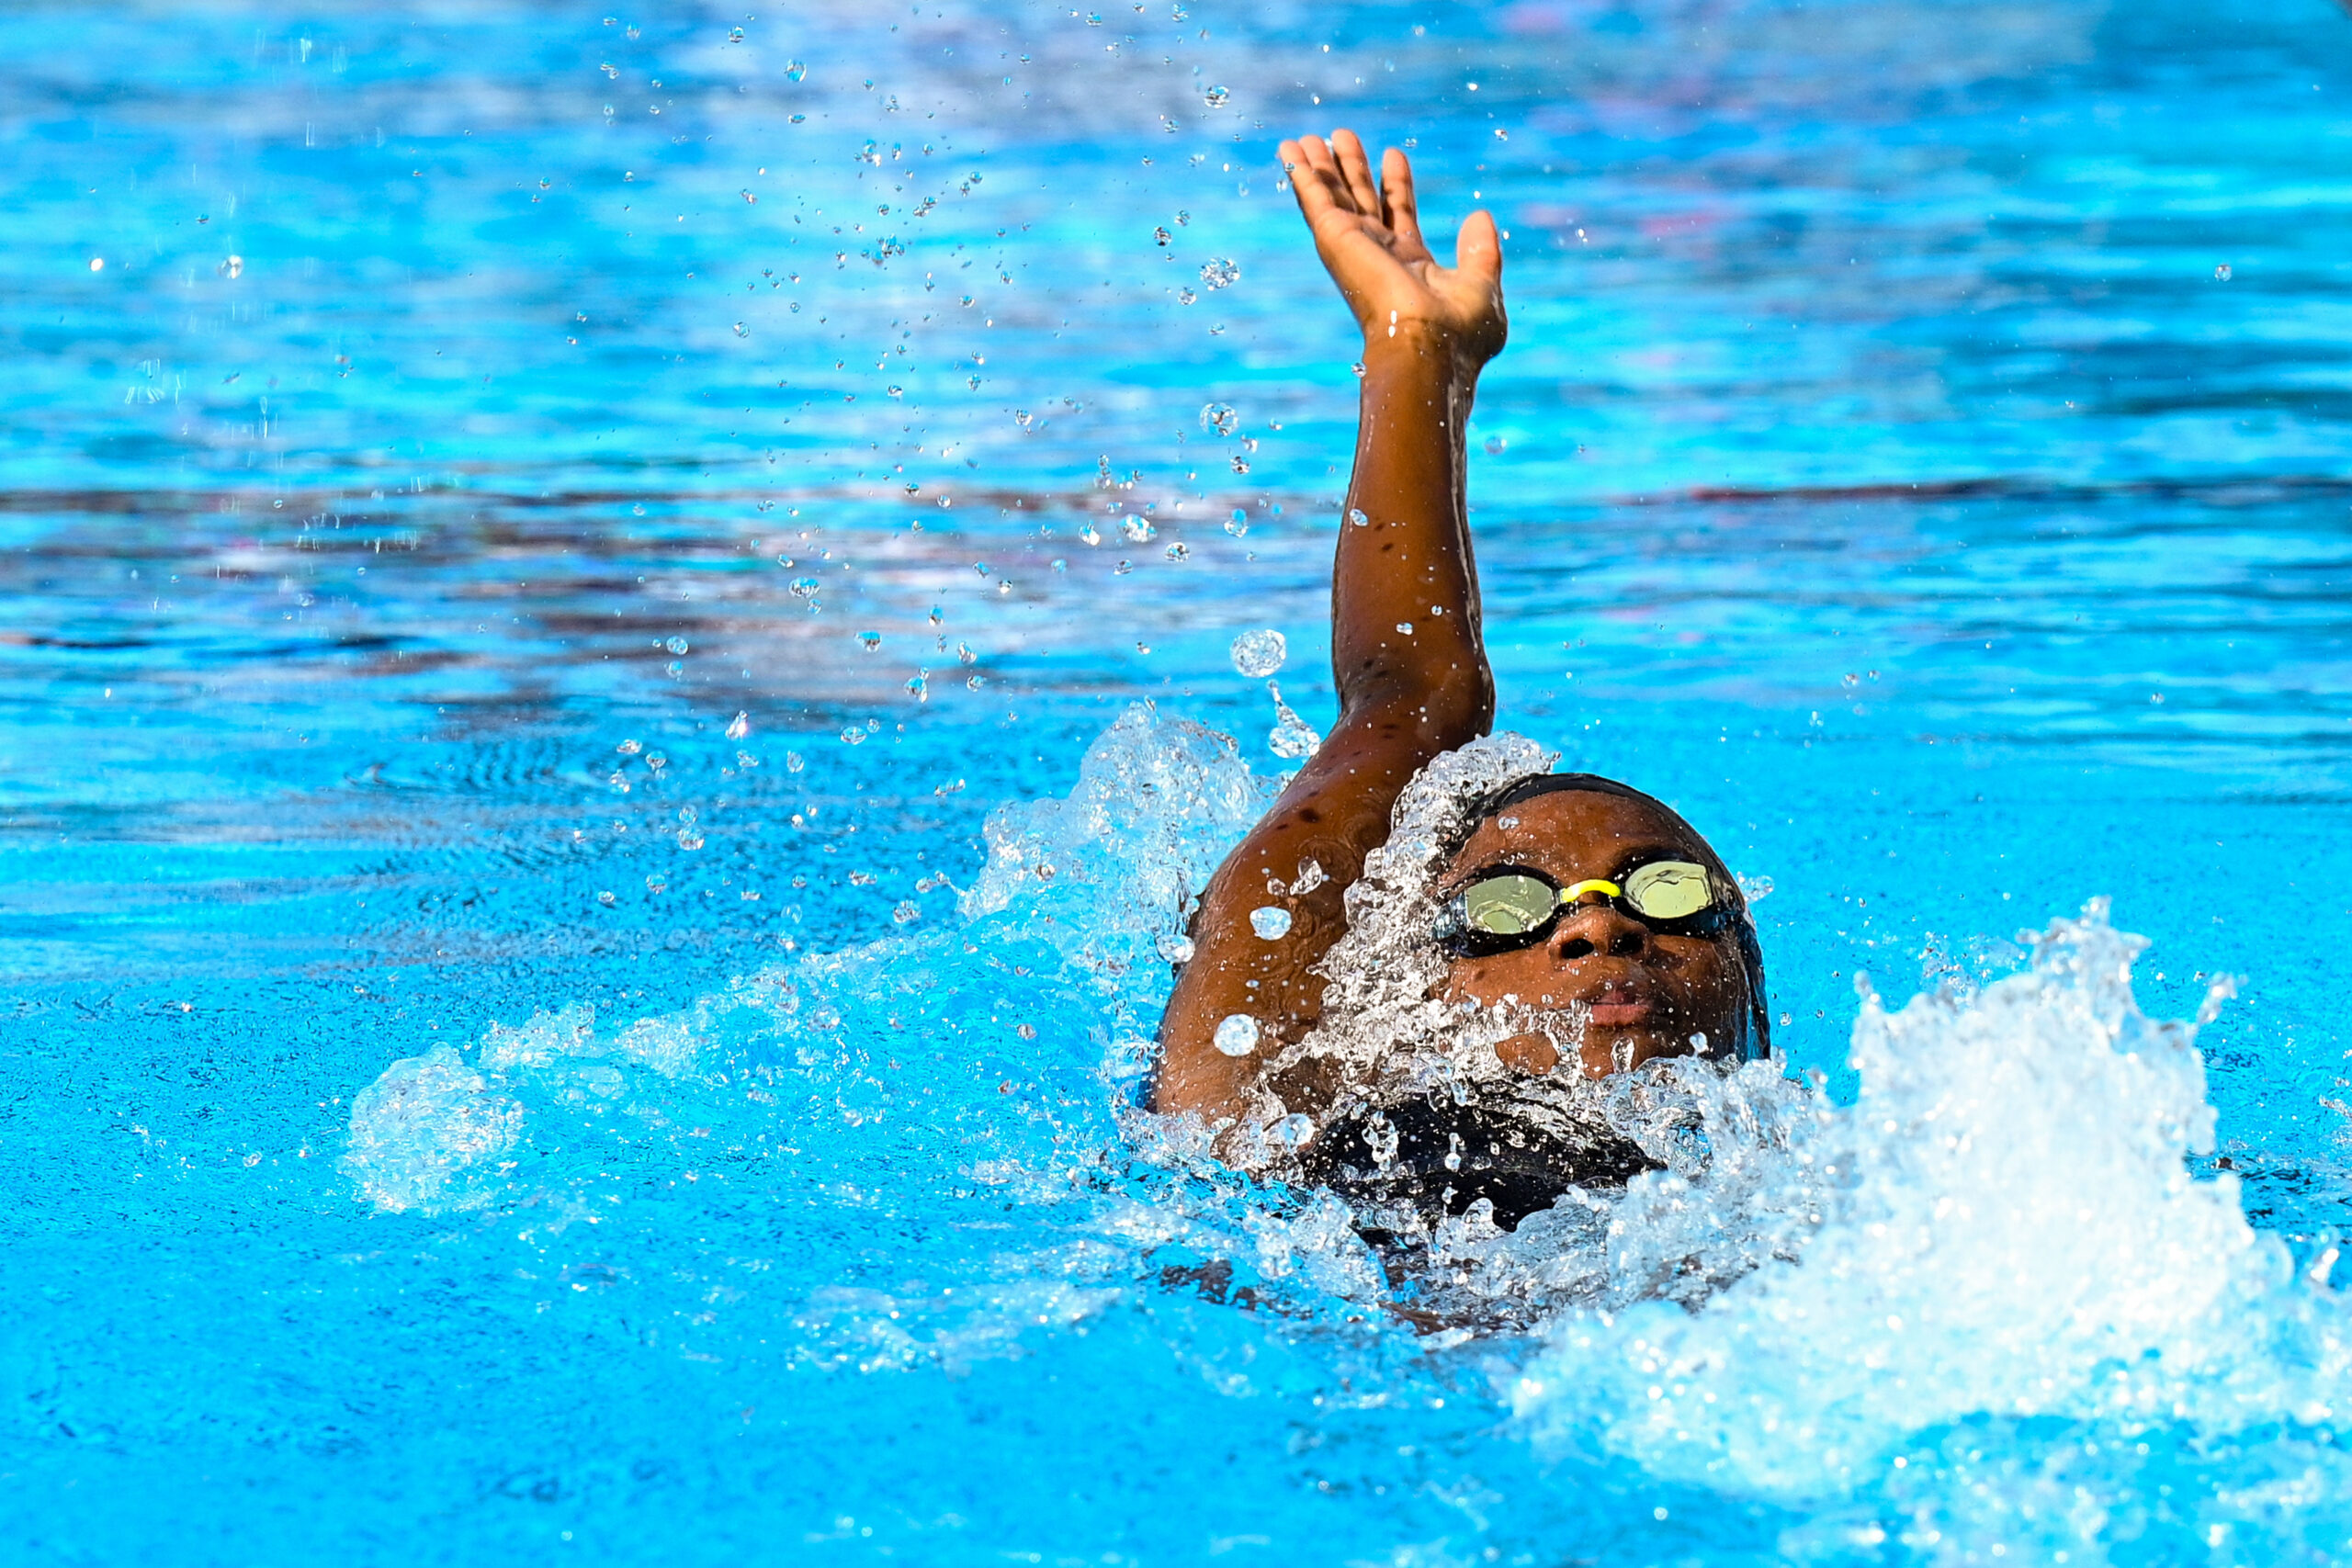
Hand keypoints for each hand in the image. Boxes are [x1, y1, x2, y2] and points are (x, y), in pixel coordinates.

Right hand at [1281, 130, 1506, 370]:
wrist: (1428, 347)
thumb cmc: (1458, 332)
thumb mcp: (1481, 285)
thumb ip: (1480, 251)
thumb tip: (1480, 217)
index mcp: (1410, 267)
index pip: (1399, 215)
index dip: (1396, 184)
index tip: (1393, 154)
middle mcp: (1377, 256)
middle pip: (1360, 200)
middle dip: (1352, 169)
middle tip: (1342, 137)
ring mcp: (1353, 247)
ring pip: (1334, 196)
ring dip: (1321, 166)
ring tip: (1311, 137)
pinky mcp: (1335, 238)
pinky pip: (1314, 197)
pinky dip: (1300, 172)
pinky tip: (1289, 148)